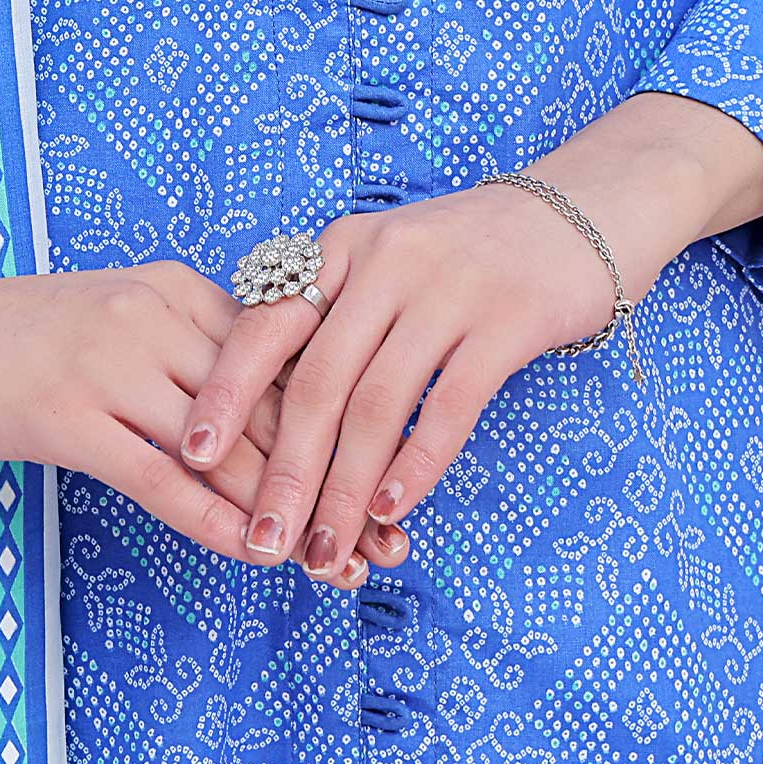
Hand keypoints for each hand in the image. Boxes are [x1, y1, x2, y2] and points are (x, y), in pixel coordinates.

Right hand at [0, 191, 403, 586]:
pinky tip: (252, 554)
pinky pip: (160, 475)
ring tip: (335, 563)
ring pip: (228, 446)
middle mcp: (155, 314)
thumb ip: (183, 358)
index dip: (340, 427)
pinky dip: (215, 519)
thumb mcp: (114, 324)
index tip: (386, 486)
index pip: (281, 362)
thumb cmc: (13, 338)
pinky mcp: (68, 413)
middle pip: (269, 405)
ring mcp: (111, 361)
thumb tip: (263, 421)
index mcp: (174, 288)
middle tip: (382, 541)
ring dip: (287, 511)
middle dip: (331, 479)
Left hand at [178, 92, 762, 582]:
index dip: (225, 392)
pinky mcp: (506, 320)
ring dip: (347, 488)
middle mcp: (384, 263)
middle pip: (317, 382)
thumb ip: (332, 319)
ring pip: (378, 405)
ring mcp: (447, 289)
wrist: (571, 213)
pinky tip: (396, 509)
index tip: (190, 456)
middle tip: (261, 542)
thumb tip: (263, 412)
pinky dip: (418, 461)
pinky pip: (450, 403)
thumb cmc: (462, 255)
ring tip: (325, 549)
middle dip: (284, 471)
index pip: (266, 324)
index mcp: (340, 248)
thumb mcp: (383, 263)